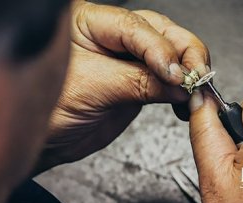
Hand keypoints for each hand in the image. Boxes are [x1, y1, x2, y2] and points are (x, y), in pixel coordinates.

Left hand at [34, 1, 209, 172]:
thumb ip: (137, 82)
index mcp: (90, 22)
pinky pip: (166, 79)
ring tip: (194, 90)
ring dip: (187, 71)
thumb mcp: (92, 88)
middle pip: (161, 32)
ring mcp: (127, 58)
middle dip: (183, 55)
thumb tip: (177, 83)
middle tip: (194, 78)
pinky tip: (185, 98)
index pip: (135, 26)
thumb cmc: (50, 109)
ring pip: (169, 53)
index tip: (174, 73)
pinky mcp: (137, 80)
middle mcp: (112, 35)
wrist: (48, 140)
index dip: (159, 48)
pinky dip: (180, 89)